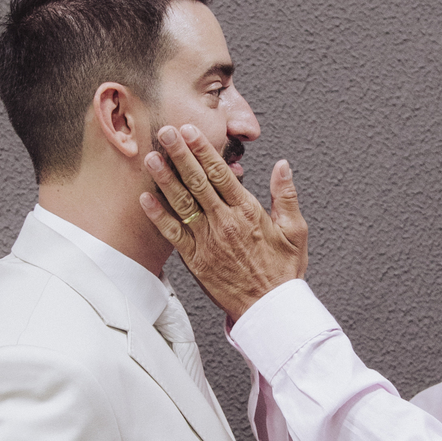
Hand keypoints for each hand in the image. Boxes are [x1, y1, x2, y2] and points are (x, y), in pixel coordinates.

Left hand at [140, 125, 308, 317]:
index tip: (190, 131)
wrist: (270, 309)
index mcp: (248, 211)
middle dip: (180, 154)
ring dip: (164, 179)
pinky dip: (158, 216)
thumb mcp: (296, 230)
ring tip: (151, 157)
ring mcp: (207, 241)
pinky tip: (145, 199)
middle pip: (197, 181)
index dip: (203, 150)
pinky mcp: (195, 260)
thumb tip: (282, 165)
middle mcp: (225, 222)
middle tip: (165, 131)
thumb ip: (287, 195)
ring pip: (182, 203)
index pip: (221, 173)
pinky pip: (173, 234)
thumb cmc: (283, 271)